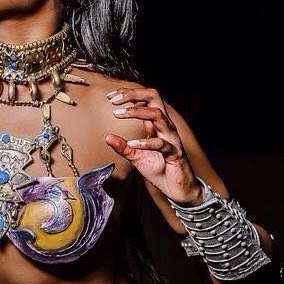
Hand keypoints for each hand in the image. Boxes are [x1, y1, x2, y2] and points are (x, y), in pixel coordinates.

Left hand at [104, 87, 203, 205]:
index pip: (145, 98)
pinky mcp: (175, 153)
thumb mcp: (135, 157)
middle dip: (133, 94)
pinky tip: (132, 144)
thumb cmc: (159, 169)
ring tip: (118, 114)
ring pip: (158, 115)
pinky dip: (145, 143)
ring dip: (137, 111)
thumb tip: (107, 137)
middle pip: (154, 97)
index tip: (110, 97)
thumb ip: (122, 147)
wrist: (176, 189)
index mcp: (156, 123)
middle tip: (114, 101)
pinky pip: (162, 143)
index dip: (128, 94)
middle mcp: (165, 126)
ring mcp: (171, 137)